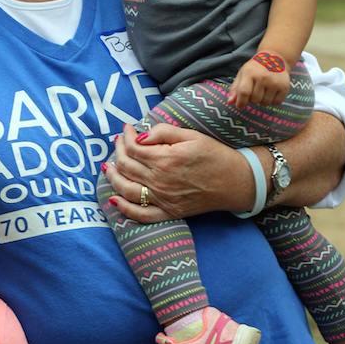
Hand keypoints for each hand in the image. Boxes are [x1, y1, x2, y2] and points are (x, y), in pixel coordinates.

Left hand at [103, 123, 254, 221]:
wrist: (235, 181)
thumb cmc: (214, 155)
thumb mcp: (191, 135)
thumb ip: (163, 132)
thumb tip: (139, 136)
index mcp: (165, 159)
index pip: (133, 147)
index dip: (126, 136)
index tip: (127, 129)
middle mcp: (160, 181)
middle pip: (126, 166)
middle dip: (118, 151)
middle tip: (118, 142)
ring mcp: (163, 199)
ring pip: (127, 189)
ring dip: (113, 176)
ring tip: (108, 166)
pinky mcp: (169, 212)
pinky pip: (140, 215)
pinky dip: (124, 208)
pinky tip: (114, 199)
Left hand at [227, 58, 289, 108]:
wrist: (275, 58)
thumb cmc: (255, 68)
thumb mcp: (242, 74)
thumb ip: (235, 88)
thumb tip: (230, 102)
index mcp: (250, 73)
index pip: (244, 92)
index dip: (241, 102)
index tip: (240, 106)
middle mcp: (263, 77)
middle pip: (254, 100)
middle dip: (252, 99)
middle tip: (255, 91)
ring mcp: (275, 82)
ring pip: (265, 103)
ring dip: (262, 101)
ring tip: (263, 91)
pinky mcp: (284, 86)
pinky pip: (276, 103)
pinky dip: (272, 101)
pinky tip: (271, 92)